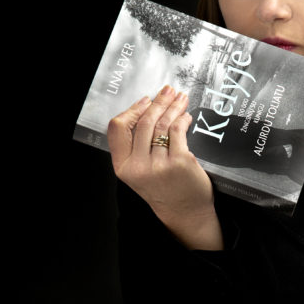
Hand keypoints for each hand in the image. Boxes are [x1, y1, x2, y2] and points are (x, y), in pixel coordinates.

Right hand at [108, 85, 222, 249]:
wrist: (184, 212)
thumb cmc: (163, 189)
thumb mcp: (139, 171)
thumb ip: (137, 147)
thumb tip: (148, 111)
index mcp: (123, 167)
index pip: (118, 130)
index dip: (132, 110)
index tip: (145, 100)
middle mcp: (138, 166)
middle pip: (144, 123)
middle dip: (158, 102)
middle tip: (168, 91)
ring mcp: (159, 164)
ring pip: (163, 124)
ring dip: (173, 107)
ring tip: (180, 98)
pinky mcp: (180, 162)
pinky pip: (179, 131)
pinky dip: (183, 119)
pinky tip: (186, 116)